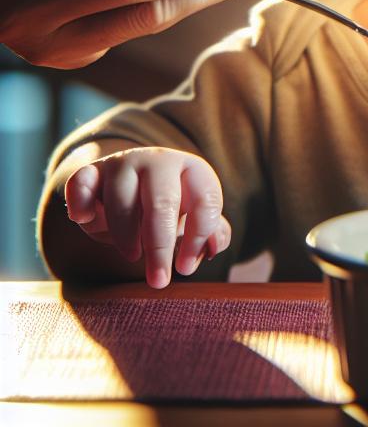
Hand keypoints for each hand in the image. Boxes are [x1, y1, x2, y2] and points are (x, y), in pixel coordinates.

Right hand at [64, 146, 231, 288]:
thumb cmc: (173, 207)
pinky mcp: (93, 172)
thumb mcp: (197, 216)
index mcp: (193, 169)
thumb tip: (212, 247)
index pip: (206, 201)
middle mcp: (160, 161)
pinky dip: (80, 203)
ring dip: (125, 235)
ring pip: (120, 200)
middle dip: (159, 247)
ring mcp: (124, 163)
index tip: (185, 268)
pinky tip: (86, 220)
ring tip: (132, 254)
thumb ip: (212, 233)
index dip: (197, 238)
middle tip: (158, 282)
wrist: (135, 182)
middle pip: (162, 203)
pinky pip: (81, 183)